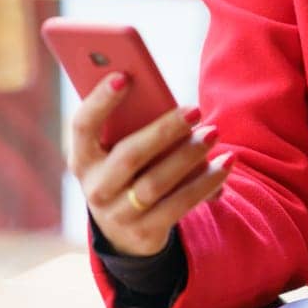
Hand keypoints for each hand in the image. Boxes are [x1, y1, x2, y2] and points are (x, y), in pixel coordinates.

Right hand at [69, 72, 233, 256]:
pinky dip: (205, 183)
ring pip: (155, 183)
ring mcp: (118, 214)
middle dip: (164, 131)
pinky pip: (179, 205)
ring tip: (213, 134)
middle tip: (195, 110)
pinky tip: (225, 165)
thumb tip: (178, 109)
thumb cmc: (129, 169)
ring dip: (189, 156)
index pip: (83, 126)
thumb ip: (135, 126)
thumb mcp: (121, 148)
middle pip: (129, 156)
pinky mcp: (145, 231)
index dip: (100, 101)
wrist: (125, 228)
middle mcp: (95, 187)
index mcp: (83, 157)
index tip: (125, 76)